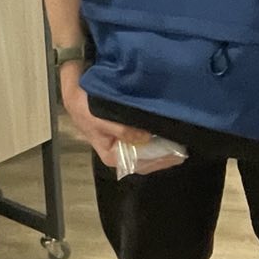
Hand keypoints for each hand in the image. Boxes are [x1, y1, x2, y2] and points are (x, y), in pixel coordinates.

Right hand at [58, 65, 184, 173]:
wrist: (75, 93)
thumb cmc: (86, 109)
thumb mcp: (101, 120)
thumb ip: (122, 131)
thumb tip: (146, 138)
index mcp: (112, 156)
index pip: (141, 165)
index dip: (159, 161)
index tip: (176, 154)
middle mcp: (119, 153)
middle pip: (146, 160)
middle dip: (164, 155)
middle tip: (183, 149)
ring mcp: (123, 143)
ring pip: (147, 151)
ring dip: (162, 146)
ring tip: (179, 142)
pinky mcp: (125, 133)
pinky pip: (145, 140)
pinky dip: (156, 138)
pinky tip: (167, 132)